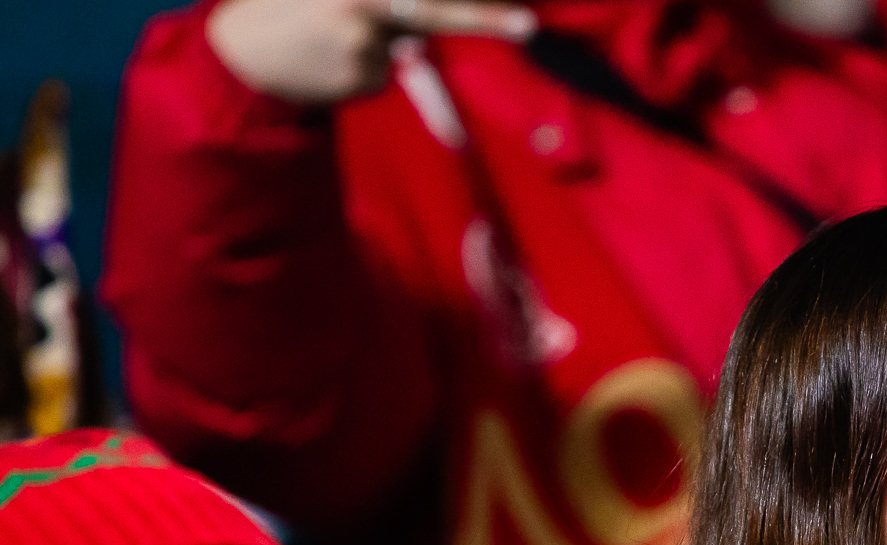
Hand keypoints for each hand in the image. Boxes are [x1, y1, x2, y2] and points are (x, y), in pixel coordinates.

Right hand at [208, 0, 534, 105]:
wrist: (238, 56)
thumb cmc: (282, 8)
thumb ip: (377, 4)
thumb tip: (420, 25)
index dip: (467, 7)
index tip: (518, 15)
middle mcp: (363, 4)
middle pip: (432, 9)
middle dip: (485, 17)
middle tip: (528, 24)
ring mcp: (366, 40)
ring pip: (402, 45)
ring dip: (380, 42)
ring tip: (328, 37)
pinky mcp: (365, 75)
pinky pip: (383, 71)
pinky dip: (365, 66)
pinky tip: (328, 61)